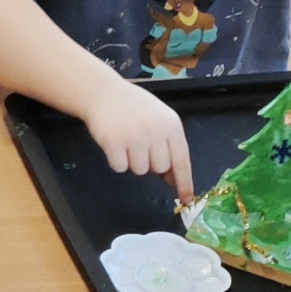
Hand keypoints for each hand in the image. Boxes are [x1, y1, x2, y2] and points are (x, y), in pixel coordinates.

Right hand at [81, 74, 193, 198]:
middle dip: (151, 163)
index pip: (182, 160)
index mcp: (171, 125)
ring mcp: (134, 137)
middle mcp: (155, 131)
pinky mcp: (114, 143)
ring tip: (126, 141)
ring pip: (140, 170)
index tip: (186, 199)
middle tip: (140, 146)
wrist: (104, 92)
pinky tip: (114, 143)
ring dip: (132, 161)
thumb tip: (172, 179)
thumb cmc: (133, 107)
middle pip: (160, 168)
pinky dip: (116, 160)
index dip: (184, 182)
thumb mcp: (159, 120)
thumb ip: (169, 146)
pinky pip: (120, 168)